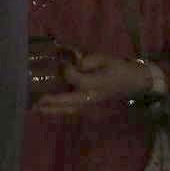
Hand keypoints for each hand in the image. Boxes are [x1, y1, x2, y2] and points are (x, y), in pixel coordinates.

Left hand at [34, 53, 154, 116]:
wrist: (138, 82)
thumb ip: (87, 61)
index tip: (62, 61)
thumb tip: (72, 63)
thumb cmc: (120, 69)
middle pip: (65, 103)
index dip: (65, 69)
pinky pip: (73, 110)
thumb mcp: (104, 60)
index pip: (72, 77)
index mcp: (93, 85)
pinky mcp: (91, 106)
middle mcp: (89, 98)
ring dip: (51, 110)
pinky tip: (50, 109)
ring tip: (36, 108)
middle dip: (48, 103)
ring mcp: (90, 104)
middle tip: (31, 103)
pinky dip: (61, 110)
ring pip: (67, 110)